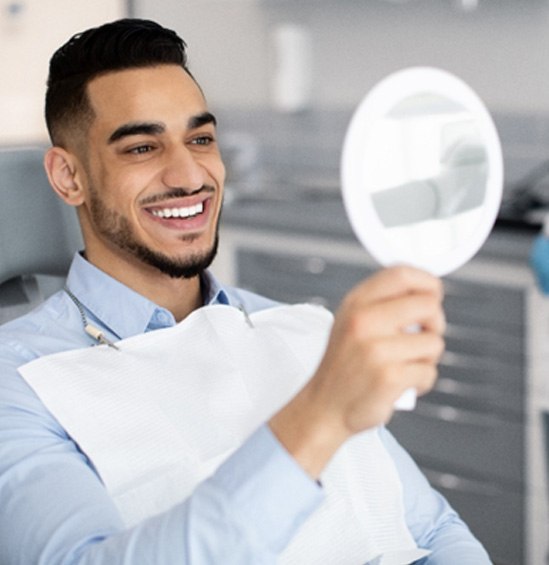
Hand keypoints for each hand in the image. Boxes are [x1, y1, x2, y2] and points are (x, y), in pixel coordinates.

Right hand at [269, 265, 444, 477]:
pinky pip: (428, 371)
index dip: (427, 282)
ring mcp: (376, 349)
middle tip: (423, 336)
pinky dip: (422, 381)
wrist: (324, 407)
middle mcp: (364, 321)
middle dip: (435, 322)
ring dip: (427, 358)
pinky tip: (403, 385)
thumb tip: (426, 293)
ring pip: (434, 342)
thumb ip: (381, 304)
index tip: (433, 295)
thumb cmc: (344, 366)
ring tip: (406, 365)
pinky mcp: (389, 376)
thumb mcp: (351, 322)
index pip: (402, 274)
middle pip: (428, 305)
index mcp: (356, 303)